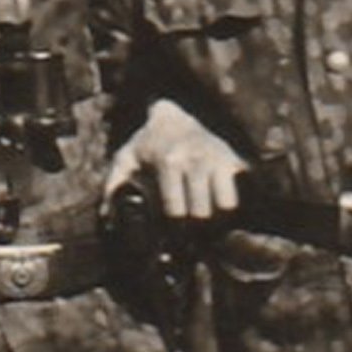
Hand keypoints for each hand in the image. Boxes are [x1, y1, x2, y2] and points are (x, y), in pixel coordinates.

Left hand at [105, 99, 247, 219]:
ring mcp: (219, 159)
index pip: (177, 211)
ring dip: (217, 220)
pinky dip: (233, 206)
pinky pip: (242, 194)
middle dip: (195, 228)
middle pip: (202, 214)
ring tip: (206, 222)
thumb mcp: (125, 161)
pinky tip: (220, 210)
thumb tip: (108, 220)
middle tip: (189, 232)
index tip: (172, 235)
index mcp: (169, 162)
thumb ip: (113, 189)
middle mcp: (197, 159)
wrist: (176, 116)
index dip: (174, 230)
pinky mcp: (235, 160)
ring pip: (227, 206)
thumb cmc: (149, 145)